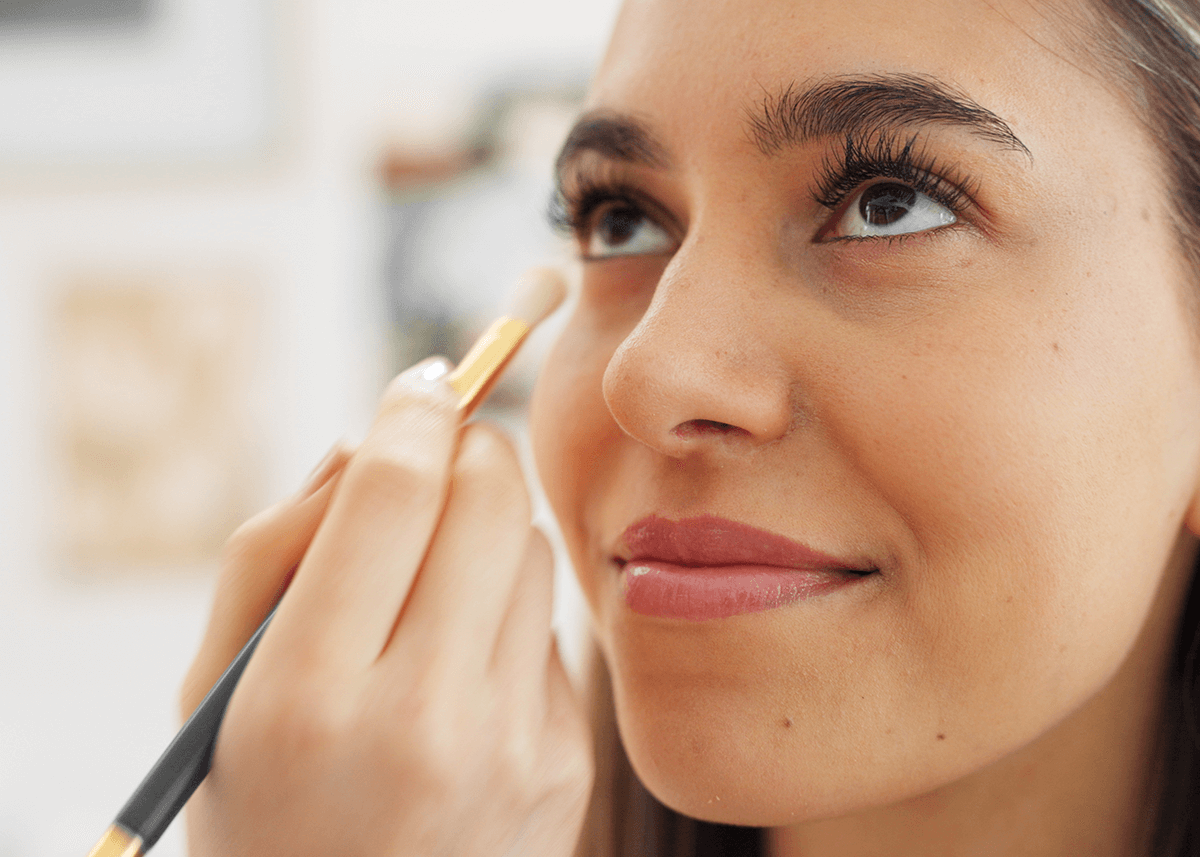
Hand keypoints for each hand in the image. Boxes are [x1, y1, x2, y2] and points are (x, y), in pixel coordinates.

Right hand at [178, 359, 592, 855]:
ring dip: (486, 533)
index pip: (391, 493)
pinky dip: (507, 614)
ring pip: (530, 551)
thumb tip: (370, 441)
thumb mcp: (217, 690)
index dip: (413, 412)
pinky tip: (462, 669)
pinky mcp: (567, 764)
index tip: (421, 384)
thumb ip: (273, 550)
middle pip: (490, 497)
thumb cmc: (263, 804)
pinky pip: (551, 628)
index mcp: (309, 695)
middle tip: (436, 456)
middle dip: (468, 449)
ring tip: (432, 590)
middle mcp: (424, 719)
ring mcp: (514, 746)